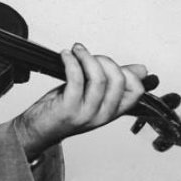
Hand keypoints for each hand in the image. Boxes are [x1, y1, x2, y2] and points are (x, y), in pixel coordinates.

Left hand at [15, 44, 146, 159]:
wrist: (39, 129)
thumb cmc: (64, 110)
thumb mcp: (94, 95)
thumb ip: (115, 82)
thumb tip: (140, 70)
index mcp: (112, 111)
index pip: (136, 91)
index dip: (127, 72)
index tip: (109, 62)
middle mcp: (102, 114)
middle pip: (118, 80)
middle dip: (104, 60)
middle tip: (89, 56)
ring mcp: (86, 113)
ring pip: (99, 78)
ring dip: (87, 57)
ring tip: (76, 51)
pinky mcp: (69, 108)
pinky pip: (76, 78)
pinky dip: (72, 61)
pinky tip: (66, 56)